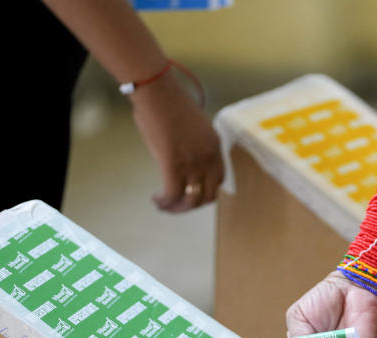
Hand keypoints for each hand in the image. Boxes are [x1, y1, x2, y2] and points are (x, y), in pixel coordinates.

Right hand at [130, 71, 223, 211]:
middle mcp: (208, 157)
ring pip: (190, 199)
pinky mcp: (173, 162)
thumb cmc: (169, 103)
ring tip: (163, 204)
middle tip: (175, 204)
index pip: (219, 181)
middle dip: (191, 205)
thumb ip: (196, 144)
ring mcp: (193, 161)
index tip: (191, 194)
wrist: (157, 90)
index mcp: (215, 146)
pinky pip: (172, 193)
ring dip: (176, 208)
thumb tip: (186, 159)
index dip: (205, 193)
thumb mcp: (195, 126)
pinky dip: (165, 202)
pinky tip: (157, 199)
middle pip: (207, 196)